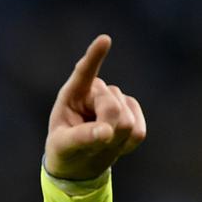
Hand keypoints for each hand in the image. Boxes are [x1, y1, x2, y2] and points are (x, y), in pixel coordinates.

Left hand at [44, 35, 146, 180]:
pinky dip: (126, 145)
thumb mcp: (63, 146)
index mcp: (73, 94)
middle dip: (104, 129)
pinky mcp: (133, 112)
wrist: (79, 161)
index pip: (84, 73)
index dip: (94, 56)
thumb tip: (106, 132)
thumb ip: (81, 137)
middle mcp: (96, 91)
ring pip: (127, 121)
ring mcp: (116, 99)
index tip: (104, 40)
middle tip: (91, 142)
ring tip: (99, 141)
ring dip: (114, 139)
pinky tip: (113, 143)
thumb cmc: (64, 149)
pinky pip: (138, 132)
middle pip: (112, 108)